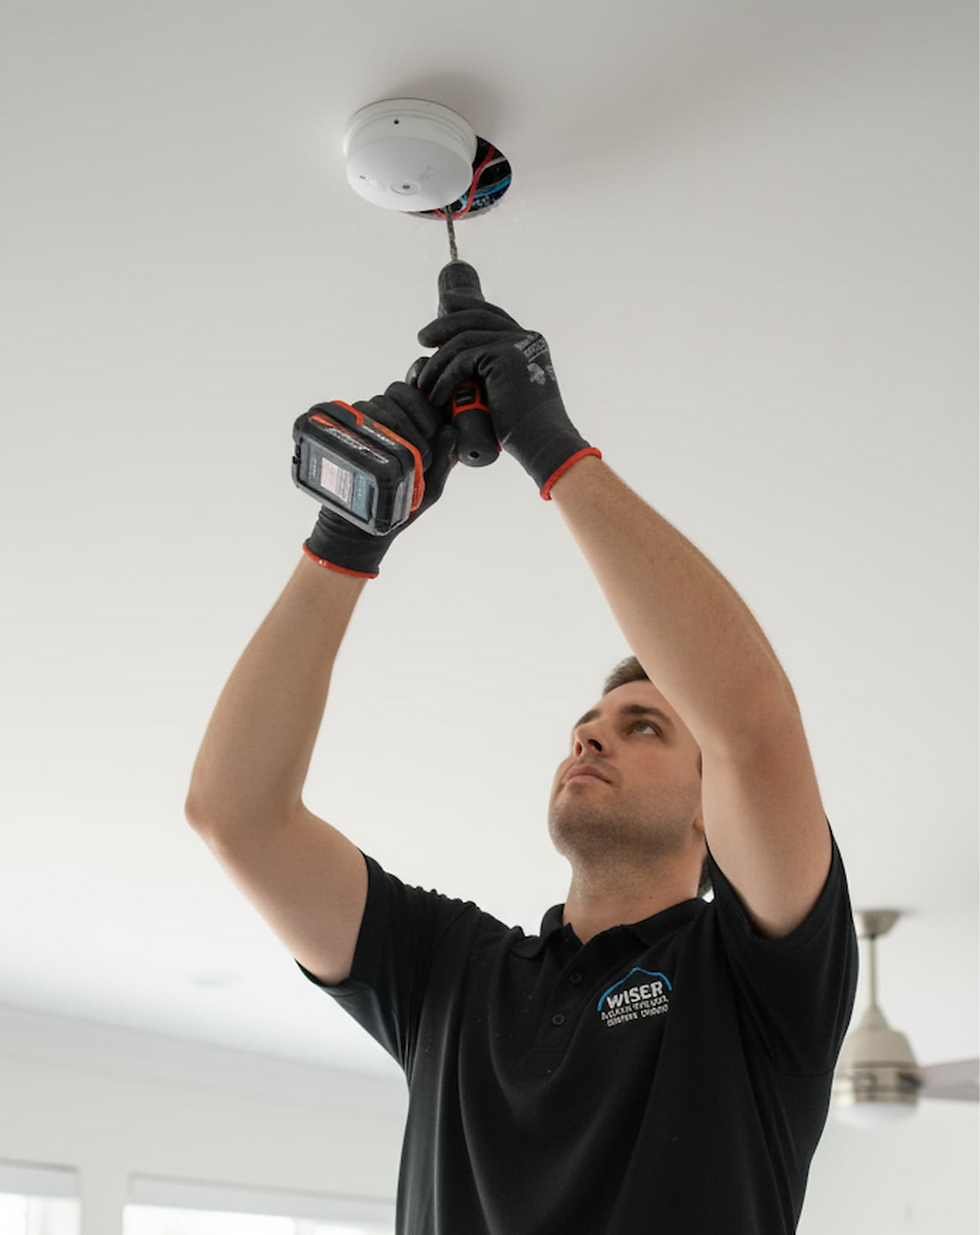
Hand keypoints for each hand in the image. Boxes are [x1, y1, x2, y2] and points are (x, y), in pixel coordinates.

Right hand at [304, 379, 457, 578]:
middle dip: (412, 415)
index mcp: (400, 424)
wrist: (360, 534)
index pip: (411, 393)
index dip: (424, 406)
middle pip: (395, 393)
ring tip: (403, 454)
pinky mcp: (334, 436)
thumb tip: (451, 430)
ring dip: (394, 424)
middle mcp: (377, 420)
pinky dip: (361, 424)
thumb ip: (444, 460)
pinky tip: (374, 444)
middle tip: (420, 447)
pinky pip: (346, 416)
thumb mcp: (429, 487)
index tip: (432, 433)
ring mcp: (354, 427)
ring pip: (374, 403)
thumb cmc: (399, 508)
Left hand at [413, 289, 600, 497]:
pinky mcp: (505, 356)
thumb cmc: (523, 431)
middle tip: (422, 339)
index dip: (466, 307)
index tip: (443, 307)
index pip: (493, 316)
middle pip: (476, 317)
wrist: (542, 444)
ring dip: (438, 362)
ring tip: (423, 383)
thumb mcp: (506, 394)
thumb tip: (459, 366)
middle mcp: (526, 338)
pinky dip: (444, 379)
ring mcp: (517, 344)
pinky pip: (462, 360)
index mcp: (529, 343)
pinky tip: (436, 397)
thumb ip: (490, 374)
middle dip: (444, 324)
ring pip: (464, 339)